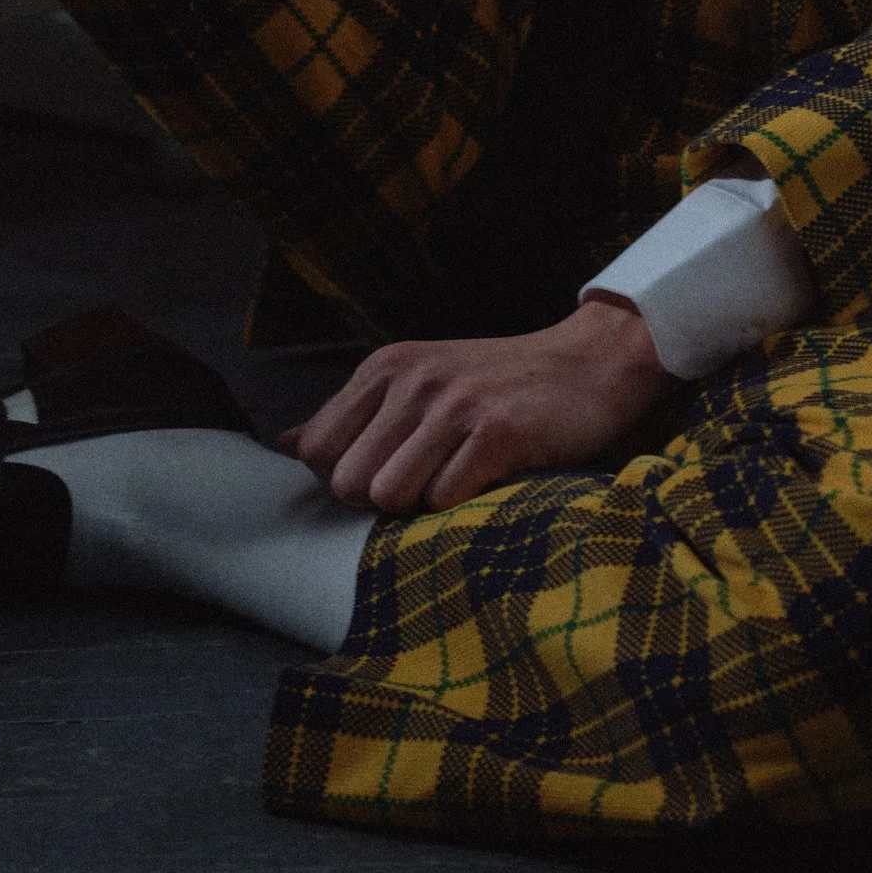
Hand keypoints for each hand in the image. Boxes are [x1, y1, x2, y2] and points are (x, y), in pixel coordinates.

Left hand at [280, 299, 673, 513]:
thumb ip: (351, 416)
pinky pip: (446, 501)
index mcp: (385, 368)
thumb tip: (285, 445)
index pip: (316, 449)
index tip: (385, 472)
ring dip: (421, 506)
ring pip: (390, 495)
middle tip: (427, 481)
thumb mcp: (416, 382)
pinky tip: (488, 480)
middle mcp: (412, 380)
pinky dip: (463, 506)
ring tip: (456, 479)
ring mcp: (454, 405)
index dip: (344, 477)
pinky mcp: (497, 435)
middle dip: (380, 499)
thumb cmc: (494, 385)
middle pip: (348, 482)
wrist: (586, 366)